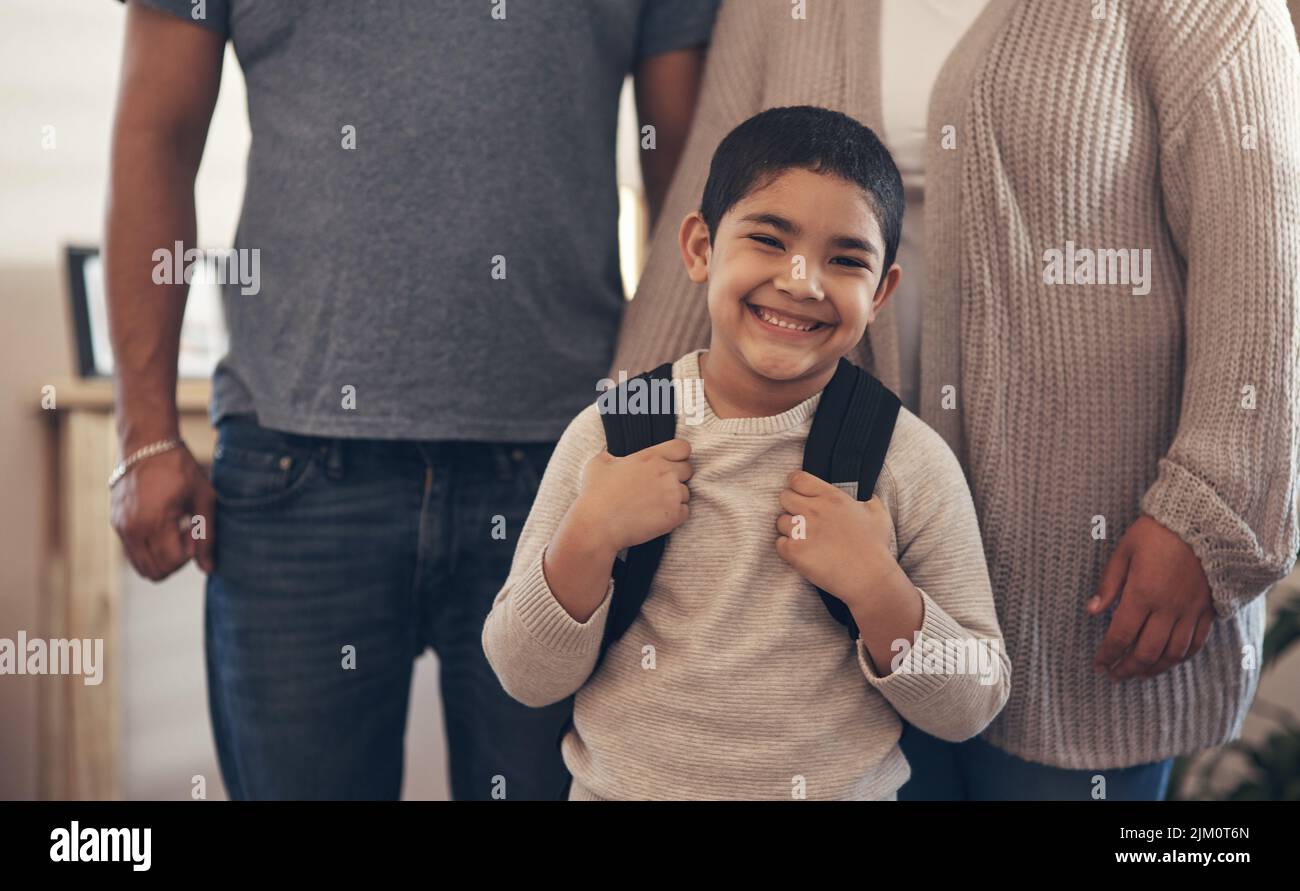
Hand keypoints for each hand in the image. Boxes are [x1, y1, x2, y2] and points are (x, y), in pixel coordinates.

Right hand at [110, 444, 215, 580]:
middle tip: (186, 533)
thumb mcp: (203, 498)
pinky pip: (133, 554)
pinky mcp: (116, 524)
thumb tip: (208, 569)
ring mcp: (121, 528)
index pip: (171, 562)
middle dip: (176, 560)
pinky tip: (163, 527)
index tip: (193, 529)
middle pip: (156, 572)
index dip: (190, 553)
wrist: (147, 445)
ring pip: (143, 567)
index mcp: (154, 521)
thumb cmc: (180, 468)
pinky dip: (151, 551)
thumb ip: (207, 535)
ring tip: (174, 531)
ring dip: (163, 558)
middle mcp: (132, 529)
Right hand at [574, 438, 693, 553]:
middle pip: (688, 470)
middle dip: (677, 477)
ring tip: (652, 505)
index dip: (678, 455)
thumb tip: (613, 454)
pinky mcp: (674, 516)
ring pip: (685, 493)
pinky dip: (674, 515)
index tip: (670, 463)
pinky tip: (656, 517)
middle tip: (659, 487)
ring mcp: (672, 494)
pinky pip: (685, 512)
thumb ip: (612, 454)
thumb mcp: (598, 463)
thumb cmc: (595, 495)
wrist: (597, 525)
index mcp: (650, 457)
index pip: (683, 448)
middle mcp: (666, 473)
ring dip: (674, 498)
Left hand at [774, 470, 900, 611]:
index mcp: (831, 497)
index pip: (797, 479)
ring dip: (790, 530)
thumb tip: (866, 495)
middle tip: (803, 519)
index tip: (800, 494)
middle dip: (791, 506)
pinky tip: (804, 553)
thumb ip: (869, 500)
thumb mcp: (878, 515)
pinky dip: (788, 549)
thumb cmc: (875, 547)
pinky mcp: (795, 552)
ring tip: (807, 539)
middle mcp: (814, 510)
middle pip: (784, 497)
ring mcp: (802, 531)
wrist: (869, 578)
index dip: (796, 485)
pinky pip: (779, 544)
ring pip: (781, 522)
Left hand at [1089, 514, 1215, 680]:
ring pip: (1172, 654)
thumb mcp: (1124, 551)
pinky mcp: (1207, 610)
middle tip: (1113, 675)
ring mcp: (1190, 611)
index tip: (1098, 664)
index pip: (1121, 635)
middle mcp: (1168, 608)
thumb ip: (1108, 584)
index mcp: (1142, 593)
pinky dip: (1180, 658)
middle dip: (1127, 669)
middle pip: (1146, 652)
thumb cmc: (1157, 532)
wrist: (1203, 521)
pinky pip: (1196, 643)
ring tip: (1137, 674)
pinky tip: (1167, 661)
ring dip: (1153, 669)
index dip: (1108, 654)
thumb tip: (1091, 612)